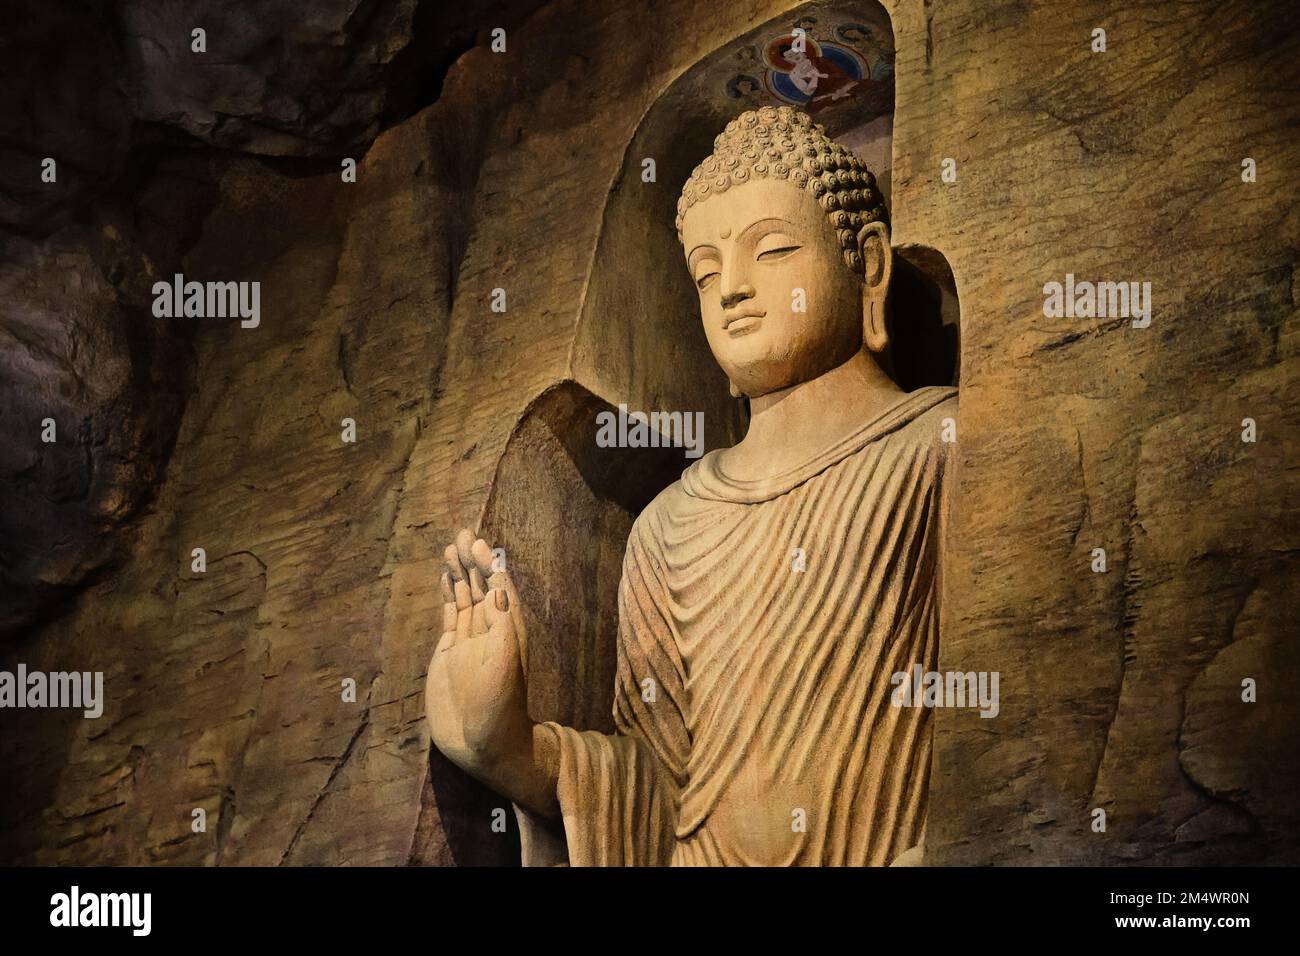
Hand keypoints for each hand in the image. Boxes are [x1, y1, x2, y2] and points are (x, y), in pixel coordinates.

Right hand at [425, 529, 532, 795]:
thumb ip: (502, 627)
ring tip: (451, 548)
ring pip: (465, 597)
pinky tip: (446, 580)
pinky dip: (449, 596)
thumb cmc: (499, 708)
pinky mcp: (449, 655)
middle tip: (461, 533)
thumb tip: (500, 587)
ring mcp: (468, 642)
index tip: (477, 541)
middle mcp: (489, 631)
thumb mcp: (502, 666)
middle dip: (472, 560)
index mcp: (507, 630)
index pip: (498, 586)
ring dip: (460, 573)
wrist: (485, 746)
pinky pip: (450, 616)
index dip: (489, 563)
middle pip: (481, 585)